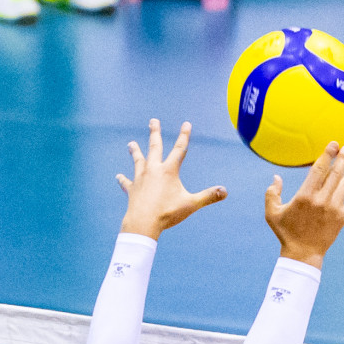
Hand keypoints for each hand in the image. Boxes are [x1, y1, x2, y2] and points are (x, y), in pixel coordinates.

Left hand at [117, 119, 227, 238]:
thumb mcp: (191, 204)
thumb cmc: (167, 213)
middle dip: (154, 133)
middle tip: (153, 121)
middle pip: (154, 147)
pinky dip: (123, 180)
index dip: (184, 136)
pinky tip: (118, 176)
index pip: (179, 149)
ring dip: (135, 151)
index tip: (186, 124)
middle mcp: (153, 170)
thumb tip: (225, 191)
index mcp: (169, 171)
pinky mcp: (132, 189)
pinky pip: (126, 183)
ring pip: (138, 161)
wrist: (143, 222)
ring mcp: (140, 178)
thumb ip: (208, 196)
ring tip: (131, 144)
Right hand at [264, 142, 343, 267]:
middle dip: (343, 158)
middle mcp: (321, 200)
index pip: (319, 169)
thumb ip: (272, 193)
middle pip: (336, 173)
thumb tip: (276, 177)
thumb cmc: (286, 233)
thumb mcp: (272, 213)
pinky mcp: (341, 219)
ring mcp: (333, 209)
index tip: (334, 145)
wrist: (302, 254)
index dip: (327, 154)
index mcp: (304, 195)